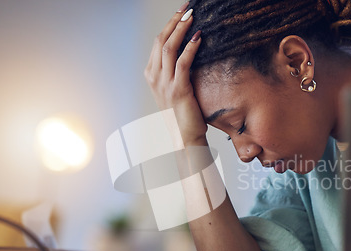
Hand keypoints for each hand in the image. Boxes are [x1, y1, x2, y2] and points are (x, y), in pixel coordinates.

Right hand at [144, 6, 206, 145]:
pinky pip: (183, 63)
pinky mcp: (178, 90)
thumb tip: (185, 52)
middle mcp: (154, 78)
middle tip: (187, 8)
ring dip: (181, 29)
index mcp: (151, 76)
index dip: (169, 25)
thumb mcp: (173, 90)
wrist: (184, 137)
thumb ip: (174, 72)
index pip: (157, 43)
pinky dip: (190, 47)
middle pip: (161, 41)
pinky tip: (199, 37)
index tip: (180, 13)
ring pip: (169, 48)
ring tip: (193, 16)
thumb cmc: (182, 114)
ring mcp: (164, 84)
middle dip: (174, 21)